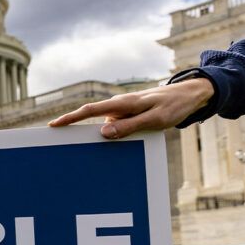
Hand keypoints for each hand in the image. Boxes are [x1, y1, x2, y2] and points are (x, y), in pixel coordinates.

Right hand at [48, 77, 214, 138]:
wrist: (191, 95)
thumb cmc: (174, 106)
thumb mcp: (155, 119)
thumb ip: (129, 126)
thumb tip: (103, 132)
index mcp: (123, 104)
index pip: (90, 110)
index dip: (70, 118)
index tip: (53, 125)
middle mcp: (119, 106)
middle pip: (91, 117)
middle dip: (74, 126)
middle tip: (56, 139)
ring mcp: (124, 110)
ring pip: (104, 124)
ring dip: (98, 136)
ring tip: (85, 148)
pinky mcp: (129, 115)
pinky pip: (115, 126)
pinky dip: (111, 135)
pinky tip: (114, 146)